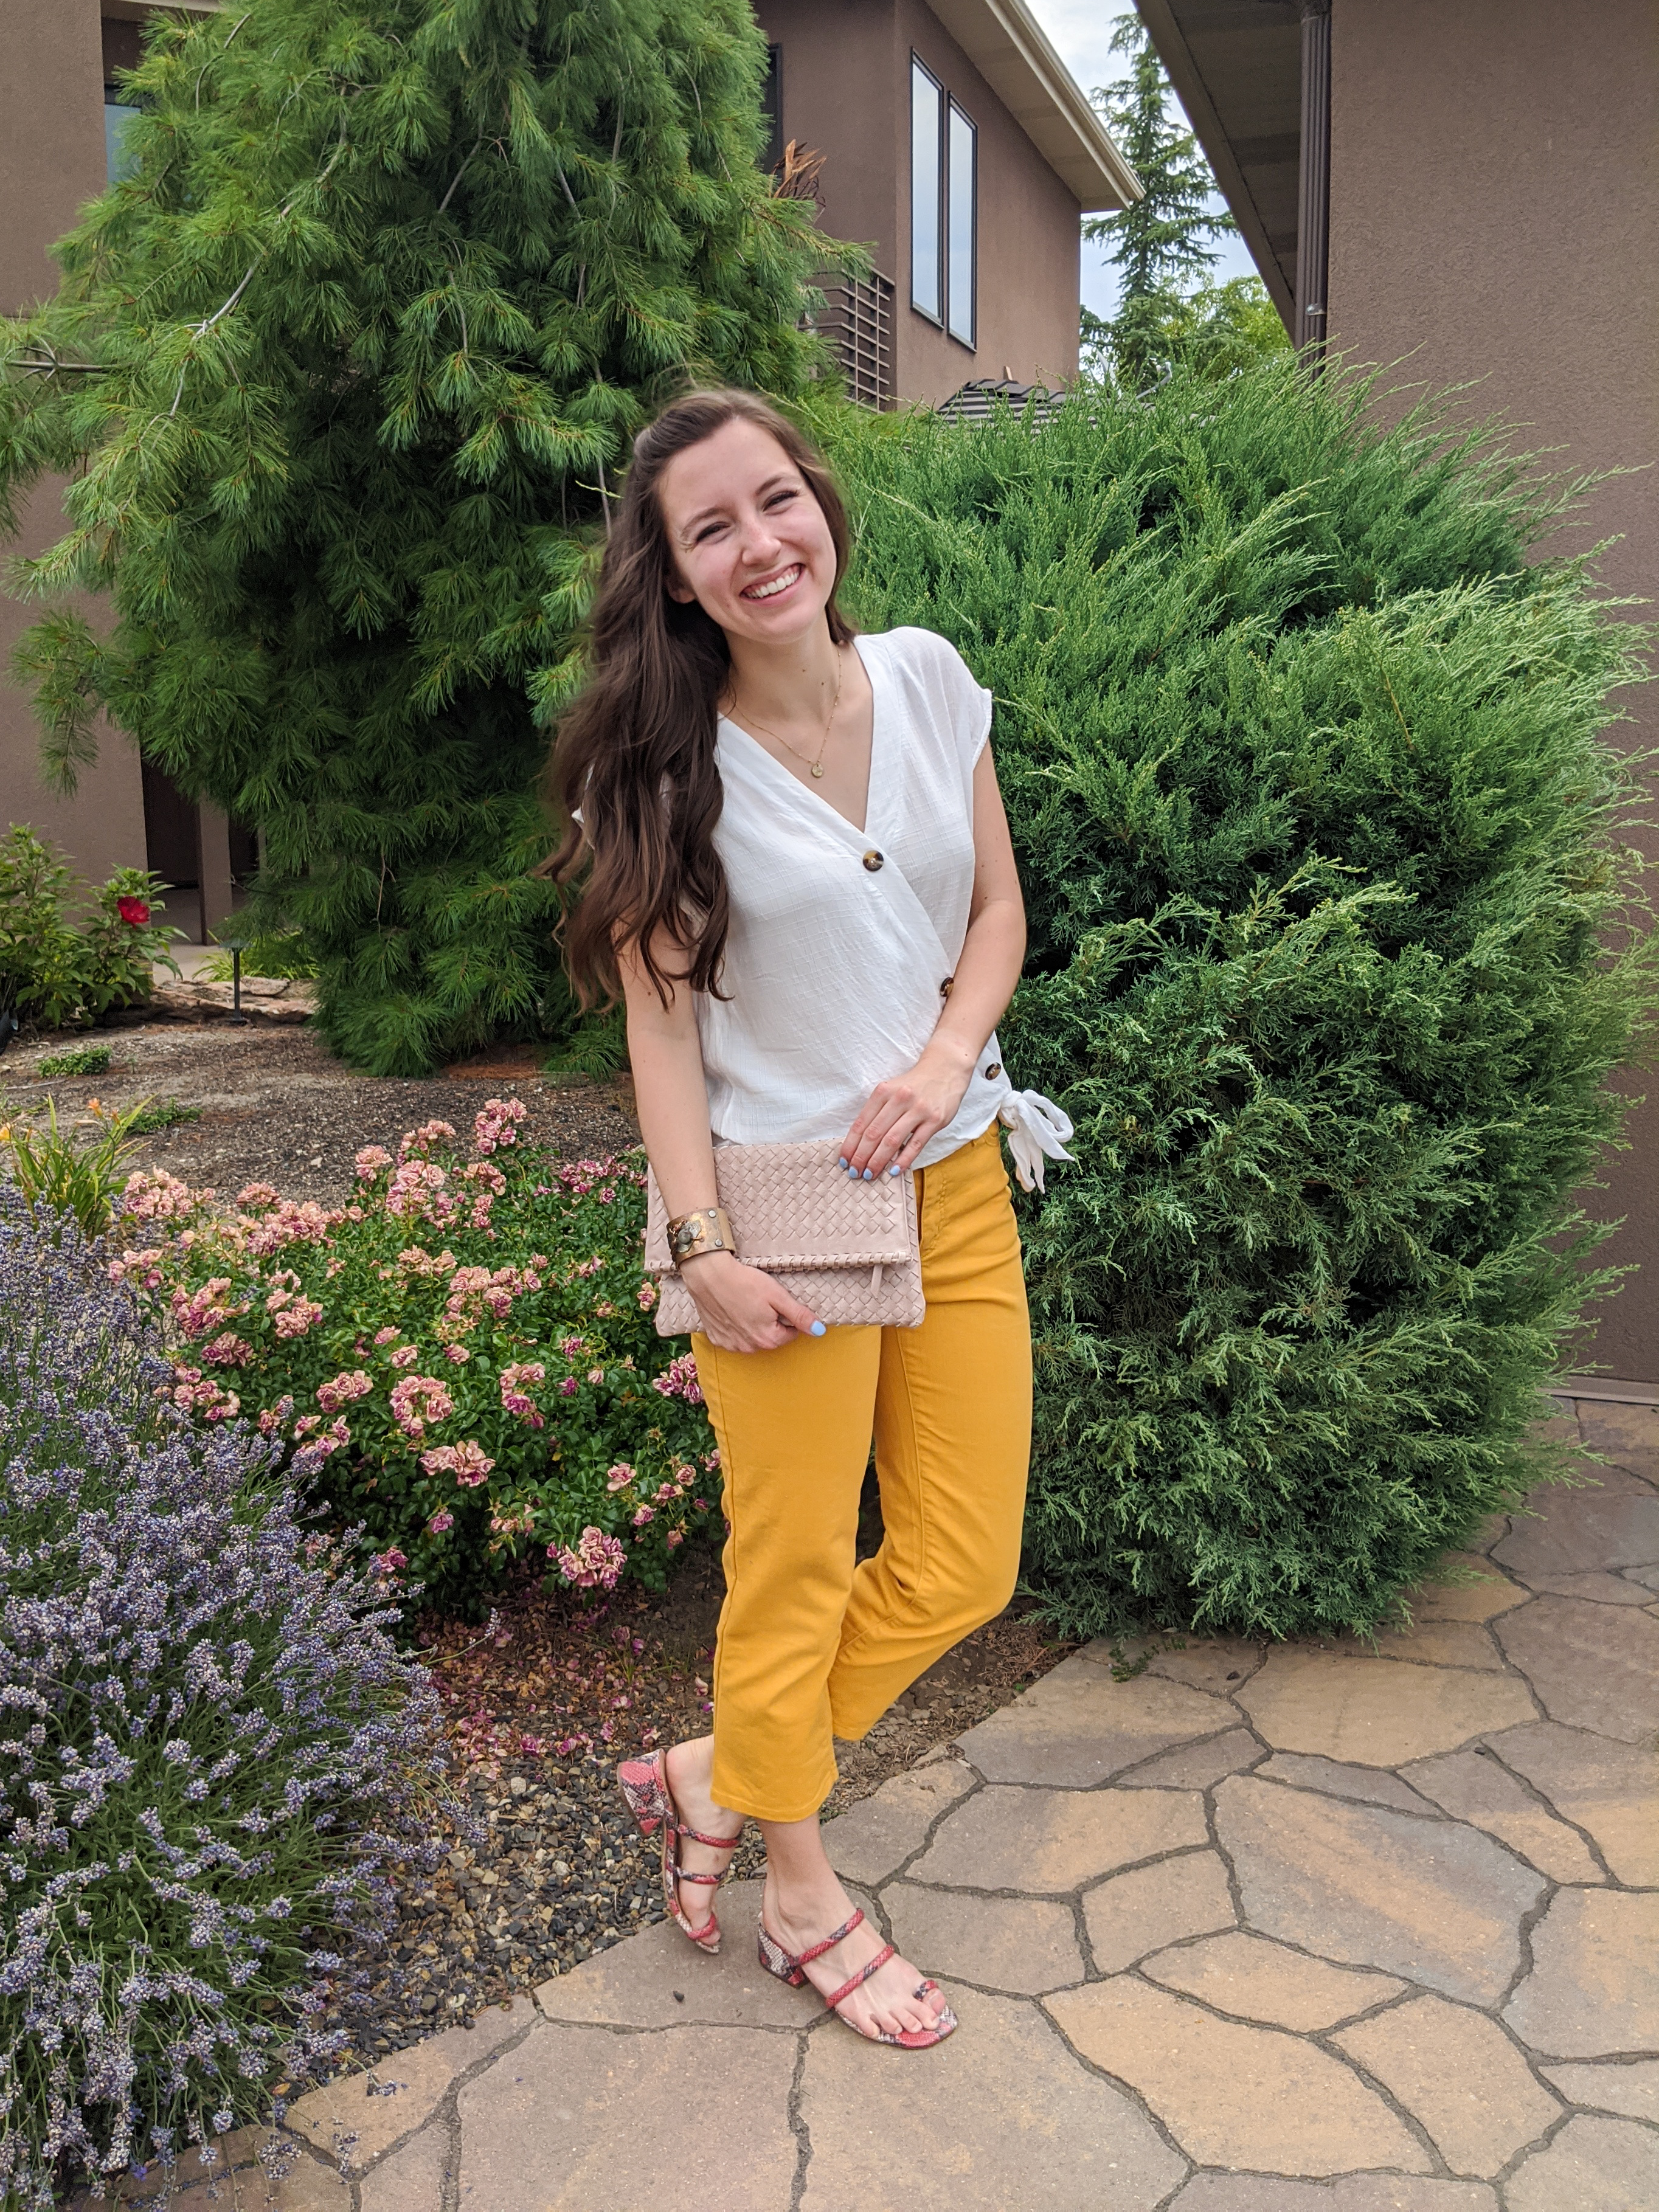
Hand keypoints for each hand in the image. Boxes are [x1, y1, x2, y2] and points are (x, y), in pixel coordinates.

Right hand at [679, 1249, 822, 1352]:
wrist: (709, 1275)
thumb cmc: (744, 1282)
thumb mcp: (778, 1296)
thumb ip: (799, 1315)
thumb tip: (819, 1331)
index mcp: (768, 1338)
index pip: (791, 1333)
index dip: (787, 1316)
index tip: (776, 1302)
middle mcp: (750, 1347)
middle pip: (771, 1337)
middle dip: (771, 1321)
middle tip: (761, 1300)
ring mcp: (731, 1345)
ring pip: (752, 1338)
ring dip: (753, 1325)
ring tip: (745, 1304)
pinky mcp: (717, 1339)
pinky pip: (733, 1337)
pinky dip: (735, 1327)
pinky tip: (732, 1310)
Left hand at [839, 1047, 973, 1179]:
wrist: (945, 1069)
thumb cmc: (914, 1085)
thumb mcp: (891, 1090)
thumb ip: (877, 1112)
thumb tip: (860, 1143)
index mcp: (883, 1092)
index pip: (861, 1123)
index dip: (850, 1145)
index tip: (843, 1160)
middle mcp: (899, 1099)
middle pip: (874, 1134)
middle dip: (861, 1157)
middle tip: (854, 1172)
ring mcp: (918, 1109)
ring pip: (892, 1140)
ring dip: (878, 1161)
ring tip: (870, 1174)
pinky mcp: (935, 1120)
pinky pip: (915, 1144)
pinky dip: (903, 1159)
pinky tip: (893, 1170)